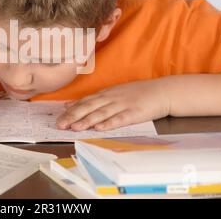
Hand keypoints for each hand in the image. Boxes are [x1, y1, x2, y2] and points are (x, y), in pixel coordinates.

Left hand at [56, 79, 170, 130]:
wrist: (162, 91)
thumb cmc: (137, 93)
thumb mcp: (114, 93)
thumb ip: (95, 99)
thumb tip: (71, 105)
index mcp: (106, 93)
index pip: (85, 101)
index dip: (71, 110)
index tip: (58, 117)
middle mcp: (112, 98)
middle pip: (89, 107)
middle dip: (73, 116)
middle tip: (60, 124)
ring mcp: (123, 104)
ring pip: (102, 113)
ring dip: (87, 120)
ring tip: (75, 127)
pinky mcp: (135, 112)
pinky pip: (120, 118)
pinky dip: (109, 123)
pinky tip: (100, 128)